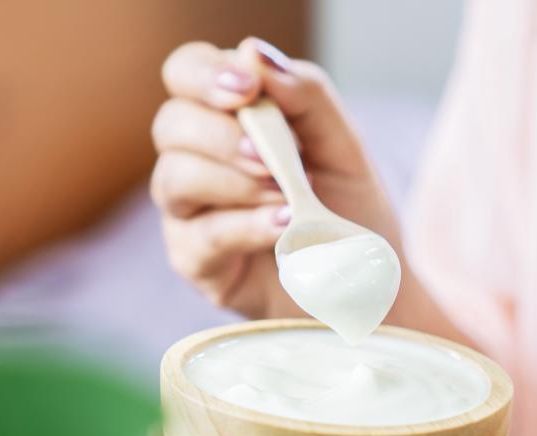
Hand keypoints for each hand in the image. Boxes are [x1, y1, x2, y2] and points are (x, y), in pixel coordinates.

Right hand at [150, 38, 400, 318]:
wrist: (366, 281)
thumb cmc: (350, 209)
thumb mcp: (342, 144)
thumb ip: (305, 95)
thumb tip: (254, 52)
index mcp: (228, 119)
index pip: (187, 74)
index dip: (206, 75)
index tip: (248, 90)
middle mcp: (199, 161)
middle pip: (170, 124)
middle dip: (219, 135)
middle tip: (270, 158)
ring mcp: (191, 214)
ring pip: (173, 179)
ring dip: (233, 182)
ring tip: (287, 197)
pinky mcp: (197, 263)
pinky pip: (202, 236)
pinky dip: (245, 226)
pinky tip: (283, 227)